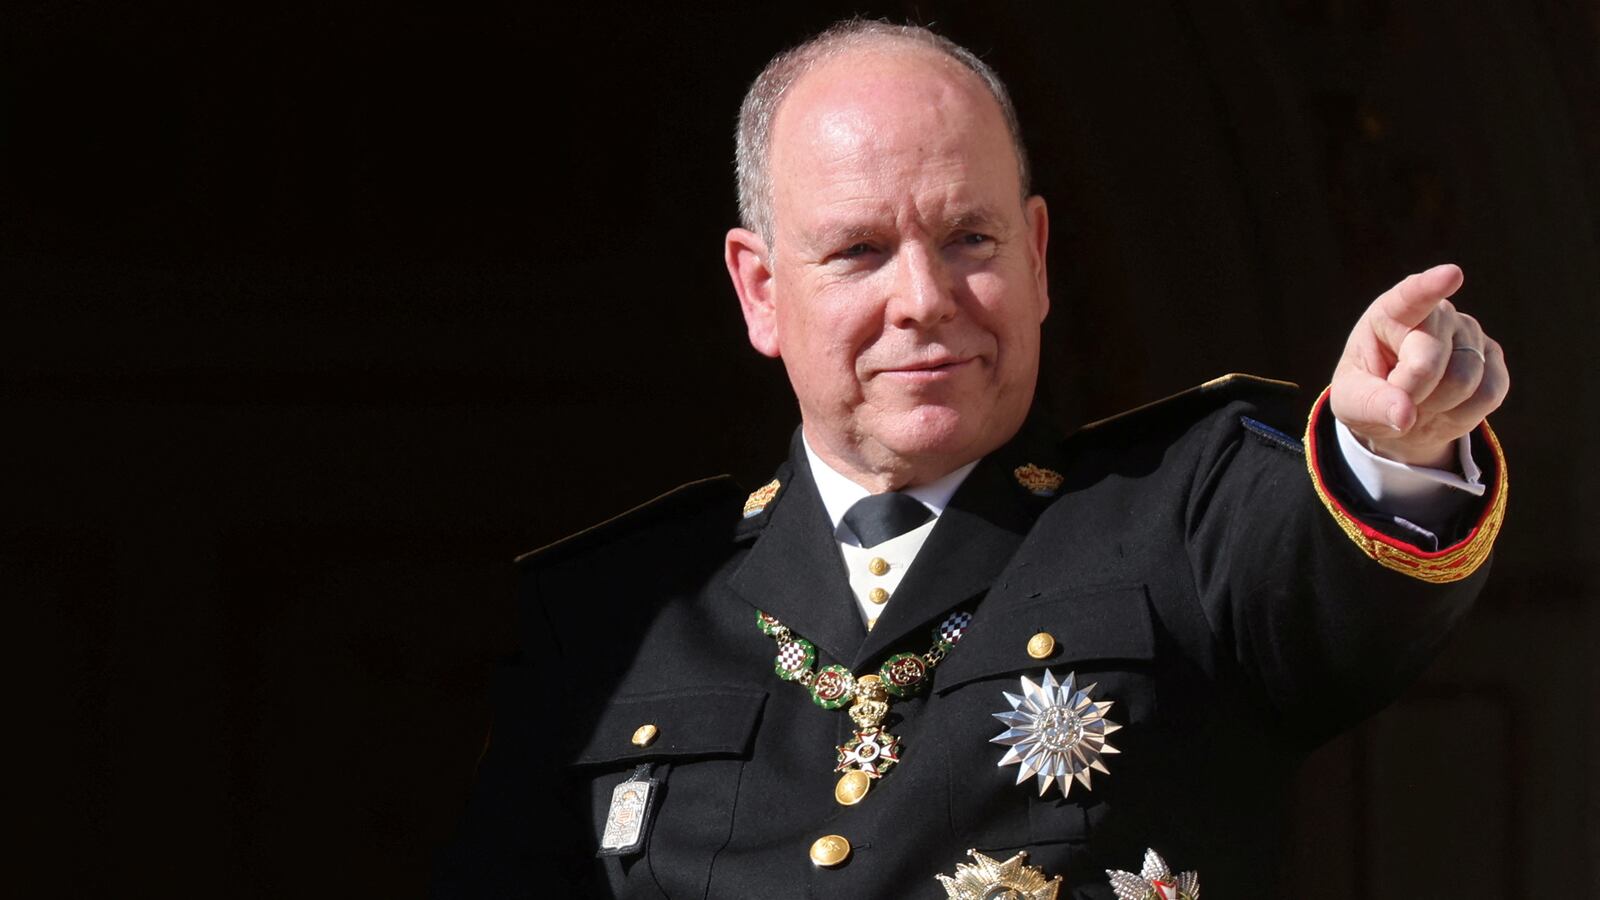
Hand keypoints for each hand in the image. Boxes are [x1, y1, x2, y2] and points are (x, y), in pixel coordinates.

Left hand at [1329, 264, 1509, 467]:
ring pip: (1463, 380)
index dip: (1431, 287)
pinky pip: (1488, 394)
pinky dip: (1462, 414)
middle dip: (1411, 391)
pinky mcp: (1494, 360)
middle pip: (1431, 359)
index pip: (1412, 295)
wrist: (1403, 415)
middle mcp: (1437, 314)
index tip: (1451, 275)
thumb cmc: (1369, 397)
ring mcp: (1470, 334)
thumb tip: (1404, 415)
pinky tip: (1447, 406)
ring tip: (1421, 399)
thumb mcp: (1352, 402)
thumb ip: (1372, 406)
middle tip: (1397, 399)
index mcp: (1391, 313)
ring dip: (1436, 405)